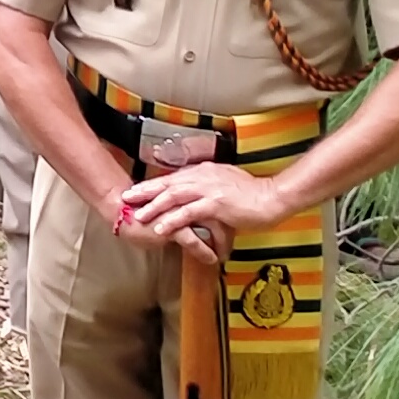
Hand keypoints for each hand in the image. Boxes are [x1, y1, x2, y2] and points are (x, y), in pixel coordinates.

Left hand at [113, 162, 294, 261]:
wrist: (273, 197)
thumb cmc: (252, 193)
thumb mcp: (226, 181)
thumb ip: (209, 184)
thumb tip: (196, 188)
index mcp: (205, 171)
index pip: (174, 177)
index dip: (154, 184)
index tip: (138, 190)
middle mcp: (203, 176)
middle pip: (168, 183)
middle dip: (145, 191)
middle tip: (126, 197)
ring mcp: (209, 190)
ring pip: (174, 196)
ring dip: (154, 206)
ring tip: (138, 215)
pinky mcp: (216, 204)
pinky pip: (189, 213)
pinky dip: (173, 220)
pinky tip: (161, 228)